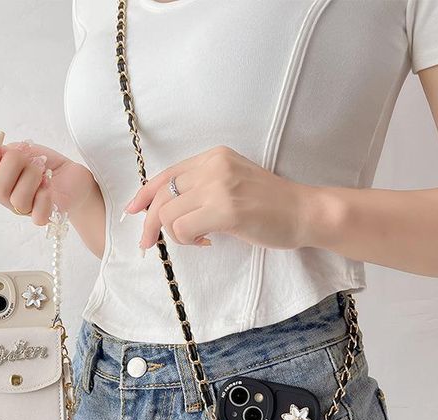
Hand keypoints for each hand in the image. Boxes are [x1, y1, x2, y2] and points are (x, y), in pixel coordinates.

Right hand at [0, 133, 97, 225]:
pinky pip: (37, 214)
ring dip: (32, 176)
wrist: (70, 174)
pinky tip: (49, 183)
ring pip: (18, 200)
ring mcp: (25, 210)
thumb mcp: (20, 150)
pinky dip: (44, 194)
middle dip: (13, 164)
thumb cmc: (43, 164)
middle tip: (28, 156)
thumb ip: (2, 152)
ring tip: (42, 168)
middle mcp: (8, 200)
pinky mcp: (45, 216)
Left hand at [123, 145, 313, 250]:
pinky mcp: (225, 209)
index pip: (166, 175)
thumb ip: (201, 188)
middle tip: (150, 243)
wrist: (305, 212)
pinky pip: (182, 229)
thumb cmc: (270, 204)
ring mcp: (219, 186)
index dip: (143, 195)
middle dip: (149, 224)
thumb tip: (164, 210)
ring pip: (168, 215)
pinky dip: (187, 240)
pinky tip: (207, 241)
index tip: (133, 211)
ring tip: (197, 238)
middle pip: (161, 197)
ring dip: (175, 235)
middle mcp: (213, 166)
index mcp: (213, 157)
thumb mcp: (232, 183)